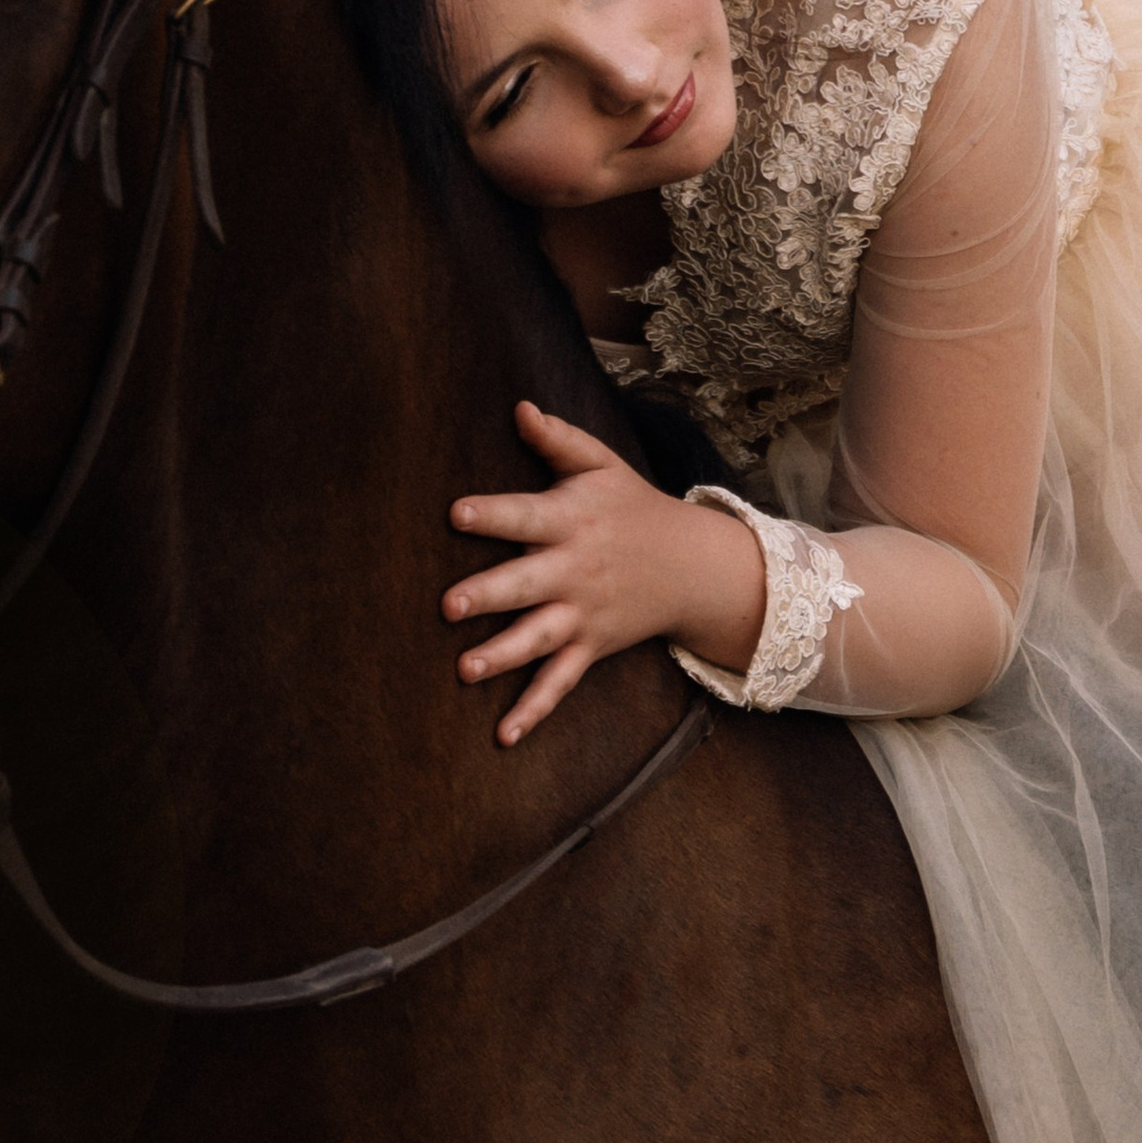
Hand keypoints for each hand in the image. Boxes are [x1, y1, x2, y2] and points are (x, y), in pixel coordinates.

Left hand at [444, 403, 760, 744]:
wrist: (692, 565)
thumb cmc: (632, 507)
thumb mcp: (602, 465)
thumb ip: (558, 440)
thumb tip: (518, 407)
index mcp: (571, 520)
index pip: (525, 516)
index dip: (492, 515)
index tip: (456, 513)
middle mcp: (574, 571)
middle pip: (526, 584)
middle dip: (489, 594)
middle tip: (448, 605)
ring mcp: (584, 615)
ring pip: (539, 639)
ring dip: (503, 656)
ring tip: (465, 670)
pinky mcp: (591, 648)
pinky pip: (561, 683)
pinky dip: (534, 710)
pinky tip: (503, 735)